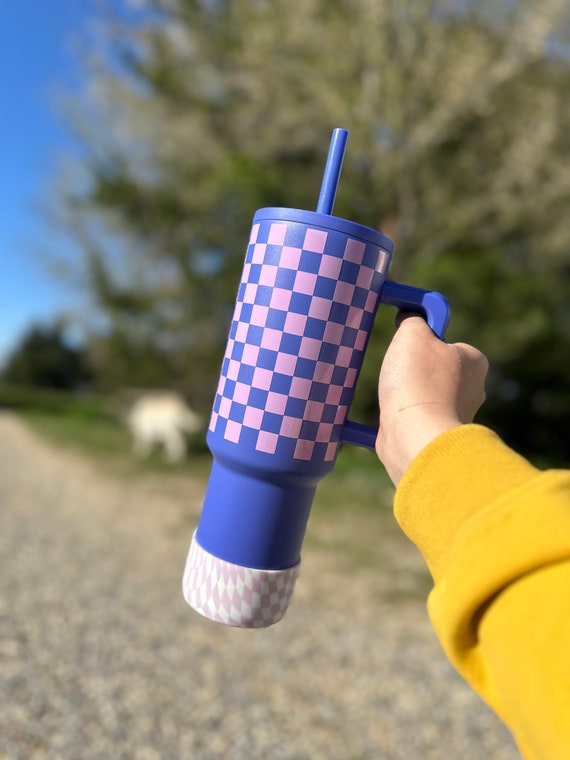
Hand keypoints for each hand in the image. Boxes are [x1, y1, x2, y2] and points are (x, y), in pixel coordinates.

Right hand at [376, 314, 488, 484]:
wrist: (415, 438)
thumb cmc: (418, 383)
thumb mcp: (413, 334)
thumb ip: (413, 320)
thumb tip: (410, 317)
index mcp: (475, 362)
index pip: (447, 341)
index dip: (424, 338)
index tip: (405, 342)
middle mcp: (472, 390)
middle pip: (435, 369)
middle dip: (412, 369)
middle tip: (394, 369)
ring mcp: (454, 416)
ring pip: (423, 395)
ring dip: (405, 394)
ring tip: (391, 395)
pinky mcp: (435, 436)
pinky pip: (414, 419)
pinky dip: (400, 416)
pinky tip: (387, 415)